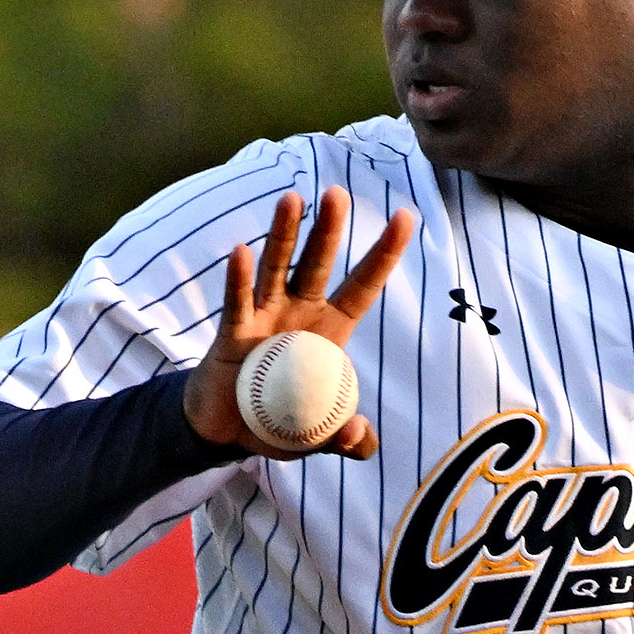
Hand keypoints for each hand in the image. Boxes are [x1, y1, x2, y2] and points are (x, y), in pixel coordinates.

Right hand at [182, 186, 417, 460]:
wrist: (227, 431)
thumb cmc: (277, 422)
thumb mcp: (319, 437)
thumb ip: (346, 440)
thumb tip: (360, 437)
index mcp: (330, 331)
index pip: (362, 286)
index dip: (383, 254)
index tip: (406, 216)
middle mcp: (299, 312)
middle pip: (318, 264)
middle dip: (328, 229)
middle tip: (338, 193)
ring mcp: (265, 317)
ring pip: (277, 269)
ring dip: (283, 236)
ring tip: (291, 199)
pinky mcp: (233, 333)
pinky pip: (238, 303)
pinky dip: (239, 280)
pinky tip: (241, 252)